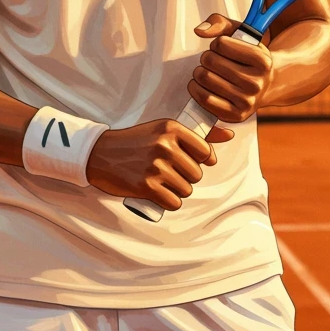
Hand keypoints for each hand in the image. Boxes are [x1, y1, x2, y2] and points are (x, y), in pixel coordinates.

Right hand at [87, 119, 235, 211]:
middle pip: (196, 174)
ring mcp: (155, 166)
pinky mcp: (146, 185)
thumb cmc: (135, 142)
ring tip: (161, 182)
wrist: (99, 153)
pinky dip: (168, 202)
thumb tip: (229, 134)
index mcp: (171, 128)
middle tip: (168, 172)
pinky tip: (158, 194)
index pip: (205, 151)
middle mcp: (165, 145)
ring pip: (186, 189)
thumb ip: (197, 135)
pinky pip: (173, 202)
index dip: (200, 161)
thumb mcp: (163, 130)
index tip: (187, 161)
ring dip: (176, 190)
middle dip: (185, 177)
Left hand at [189, 14, 274, 122]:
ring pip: (205, 79)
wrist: (265, 84)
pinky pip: (205, 99)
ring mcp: (248, 101)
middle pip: (211, 61)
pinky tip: (199, 83)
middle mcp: (257, 83)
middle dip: (207, 57)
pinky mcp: (236, 115)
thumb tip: (200, 30)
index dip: (217, 43)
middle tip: (212, 60)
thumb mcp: (241, 33)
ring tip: (206, 71)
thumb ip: (219, 23)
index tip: (222, 47)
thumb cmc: (248, 56)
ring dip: (199, 71)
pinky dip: (195, 88)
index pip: (221, 44)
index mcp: (263, 60)